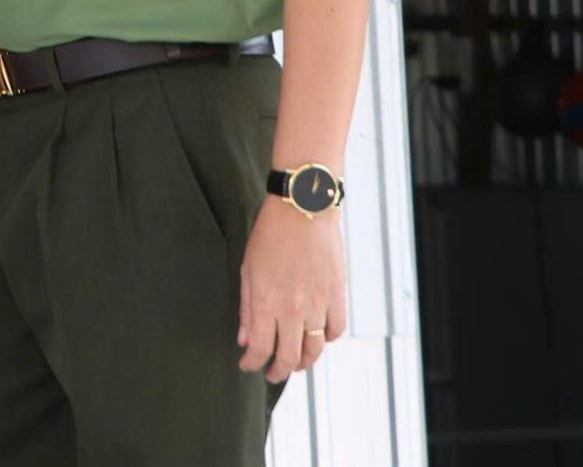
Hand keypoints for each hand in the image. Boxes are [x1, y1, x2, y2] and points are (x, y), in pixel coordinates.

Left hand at [237, 196, 346, 381]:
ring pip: (314, 349)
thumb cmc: (270, 235)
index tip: (247, 365)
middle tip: (271, 373)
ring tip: (294, 363)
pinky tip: (317, 337)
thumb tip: (245, 339)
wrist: (304, 209)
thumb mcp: (248, 269)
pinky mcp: (337, 296)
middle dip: (278, 371)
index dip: (252, 363)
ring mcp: (318, 304)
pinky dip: (326, 340)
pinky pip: (335, 330)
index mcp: (267, 302)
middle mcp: (293, 309)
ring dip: (303, 362)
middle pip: (289, 357)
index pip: (260, 348)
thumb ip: (248, 308)